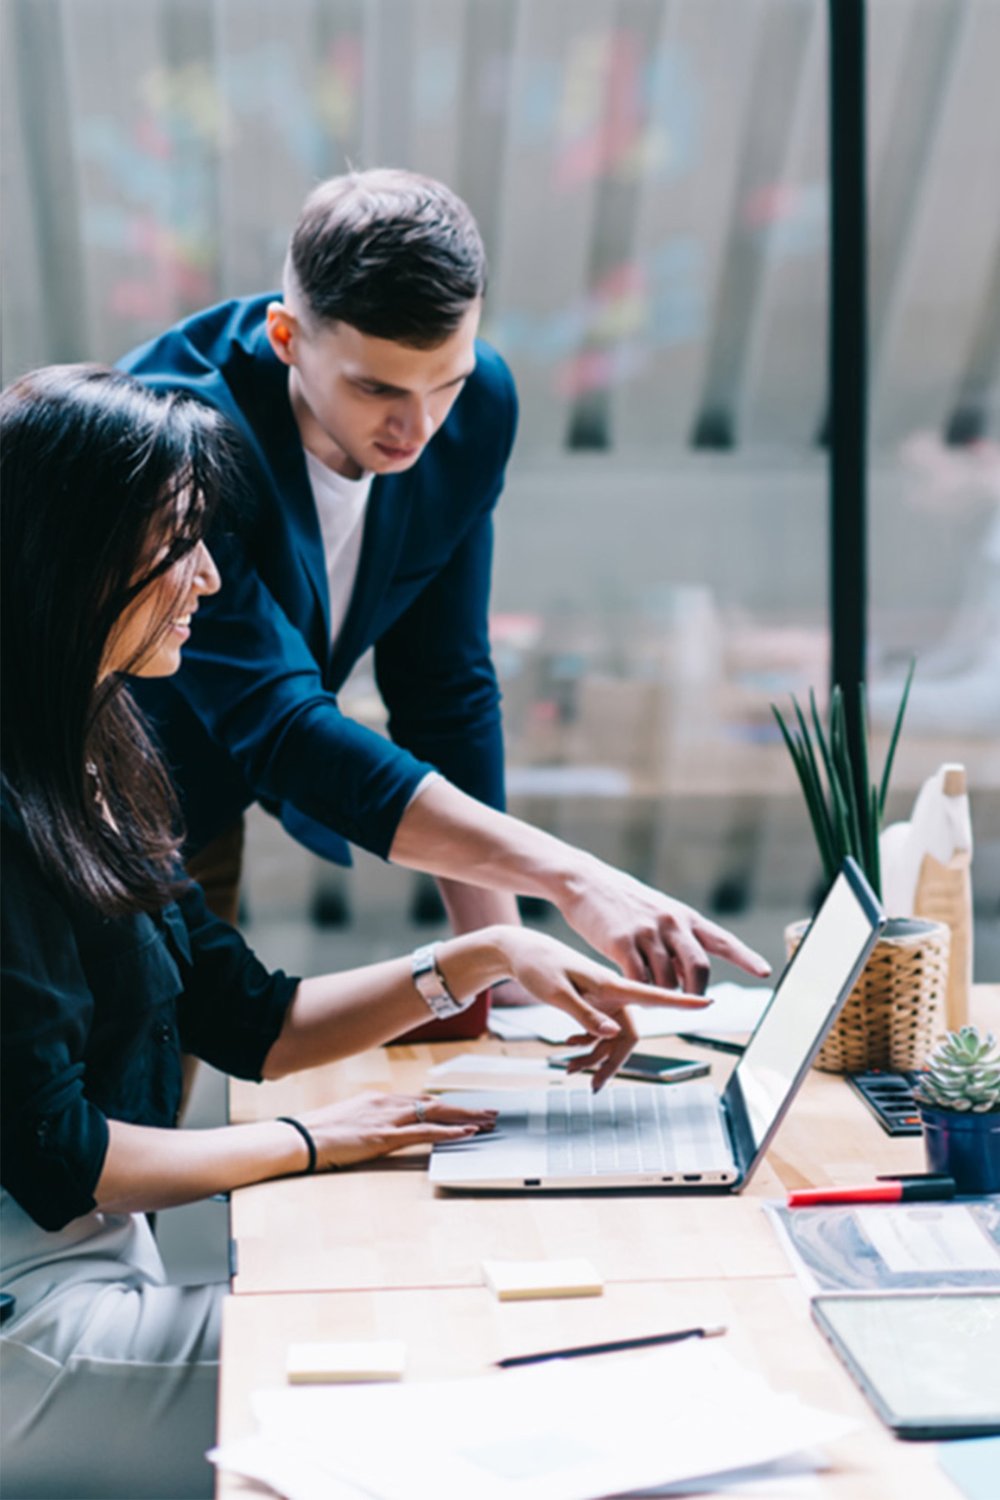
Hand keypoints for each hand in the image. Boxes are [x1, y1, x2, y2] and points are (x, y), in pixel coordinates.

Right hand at [298, 1093, 497, 1169]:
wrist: (299, 1139)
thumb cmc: (318, 1134)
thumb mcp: (349, 1121)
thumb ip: (369, 1121)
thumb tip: (379, 1129)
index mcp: (378, 1099)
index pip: (421, 1099)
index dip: (446, 1104)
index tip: (465, 1108)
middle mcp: (387, 1103)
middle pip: (435, 1102)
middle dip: (465, 1107)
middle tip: (489, 1112)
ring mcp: (387, 1118)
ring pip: (437, 1113)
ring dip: (466, 1117)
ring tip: (488, 1122)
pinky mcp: (385, 1136)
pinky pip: (425, 1132)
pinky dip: (450, 1131)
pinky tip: (467, 1133)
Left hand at [493, 928, 712, 1090]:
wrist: (521, 952)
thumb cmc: (538, 966)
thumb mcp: (557, 993)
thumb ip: (585, 1014)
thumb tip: (611, 1035)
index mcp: (611, 984)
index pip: (653, 995)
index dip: (682, 1002)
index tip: (707, 1002)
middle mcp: (612, 993)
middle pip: (628, 1036)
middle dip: (611, 1062)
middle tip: (591, 1084)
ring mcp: (603, 1000)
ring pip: (612, 1039)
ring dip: (593, 1057)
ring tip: (567, 1066)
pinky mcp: (593, 1003)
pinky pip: (600, 1032)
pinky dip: (586, 1045)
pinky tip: (568, 1048)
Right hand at [559, 862, 770, 992]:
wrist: (585, 882)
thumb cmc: (623, 902)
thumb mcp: (659, 913)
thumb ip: (677, 941)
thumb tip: (690, 976)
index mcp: (684, 917)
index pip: (722, 940)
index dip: (745, 957)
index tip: (764, 971)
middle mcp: (671, 924)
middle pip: (699, 968)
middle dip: (697, 993)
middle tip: (691, 1005)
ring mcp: (647, 932)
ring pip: (667, 981)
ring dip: (662, 995)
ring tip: (649, 994)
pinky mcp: (621, 942)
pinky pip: (638, 980)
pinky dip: (639, 991)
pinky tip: (632, 989)